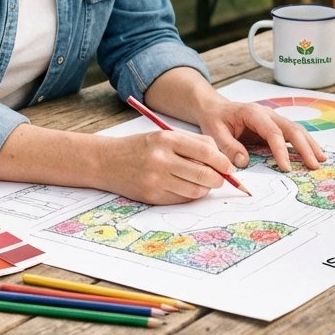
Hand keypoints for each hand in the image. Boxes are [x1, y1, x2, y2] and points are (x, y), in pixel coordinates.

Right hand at [104, 129, 232, 204]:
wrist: (105, 161)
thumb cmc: (139, 147)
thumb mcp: (164, 136)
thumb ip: (192, 144)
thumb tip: (221, 159)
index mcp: (166, 140)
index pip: (206, 151)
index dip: (222, 161)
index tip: (229, 166)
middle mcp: (161, 160)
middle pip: (204, 174)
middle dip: (218, 179)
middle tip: (221, 178)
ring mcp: (156, 180)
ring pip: (196, 190)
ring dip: (205, 188)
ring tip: (203, 182)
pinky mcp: (152, 196)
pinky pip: (182, 199)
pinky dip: (190, 195)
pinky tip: (186, 187)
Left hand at [196, 99, 325, 171]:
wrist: (214, 108)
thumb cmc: (215, 118)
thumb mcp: (215, 132)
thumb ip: (228, 147)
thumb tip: (244, 162)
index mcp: (253, 113)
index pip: (272, 132)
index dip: (281, 150)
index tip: (286, 167)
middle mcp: (268, 114)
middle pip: (292, 129)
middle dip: (305, 147)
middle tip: (314, 165)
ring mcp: (273, 120)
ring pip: (296, 130)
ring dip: (309, 145)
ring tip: (321, 160)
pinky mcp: (274, 127)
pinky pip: (291, 135)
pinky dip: (304, 144)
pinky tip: (312, 154)